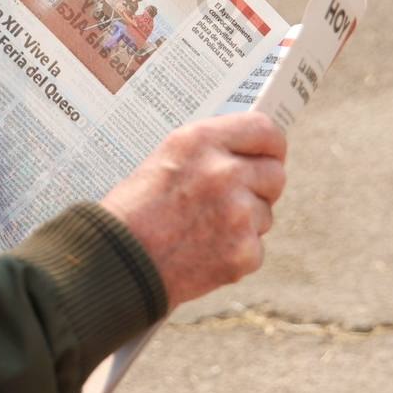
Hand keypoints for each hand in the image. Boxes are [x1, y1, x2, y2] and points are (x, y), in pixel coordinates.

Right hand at [100, 113, 286, 308]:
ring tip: (203, 230)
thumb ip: (210, 152)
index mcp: (201, 140)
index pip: (263, 130)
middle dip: (260, 187)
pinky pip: (256, 248)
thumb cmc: (134, 210)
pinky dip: (235, 253)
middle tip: (235, 199)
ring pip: (265, 214)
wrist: (117, 262)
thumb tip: (249, 154)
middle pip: (275, 174)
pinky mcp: (243, 252)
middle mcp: (224, 171)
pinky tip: (204, 253)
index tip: (269, 155)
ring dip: (244, 223)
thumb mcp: (166, 158)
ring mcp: (237, 213)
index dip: (269, 145)